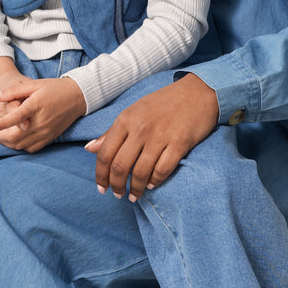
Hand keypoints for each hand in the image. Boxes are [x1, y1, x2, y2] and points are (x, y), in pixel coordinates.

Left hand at [0, 77, 86, 152]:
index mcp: (36, 105)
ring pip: (22, 145)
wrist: (78, 97)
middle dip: (1, 137)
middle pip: (16, 136)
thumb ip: (13, 91)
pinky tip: (16, 141)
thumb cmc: (54, 88)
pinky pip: (32, 148)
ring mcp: (46, 131)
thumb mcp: (34, 84)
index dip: (1, 124)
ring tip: (0, 137)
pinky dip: (21, 147)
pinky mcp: (50, 137)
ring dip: (8, 143)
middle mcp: (41, 121)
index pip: (16, 118)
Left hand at [85, 73, 218, 199]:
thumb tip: (89, 148)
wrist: (198, 92)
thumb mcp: (133, 111)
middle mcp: (140, 128)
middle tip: (118, 194)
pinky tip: (151, 185)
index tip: (101, 187)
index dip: (100, 175)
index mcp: (125, 119)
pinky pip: (162, 170)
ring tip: (134, 195)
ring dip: (135, 189)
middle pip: (120, 166)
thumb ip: (112, 132)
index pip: (105, 153)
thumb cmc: (163, 103)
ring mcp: (160, 136)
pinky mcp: (180, 143)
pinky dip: (154, 181)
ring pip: (140, 172)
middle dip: (116, 185)